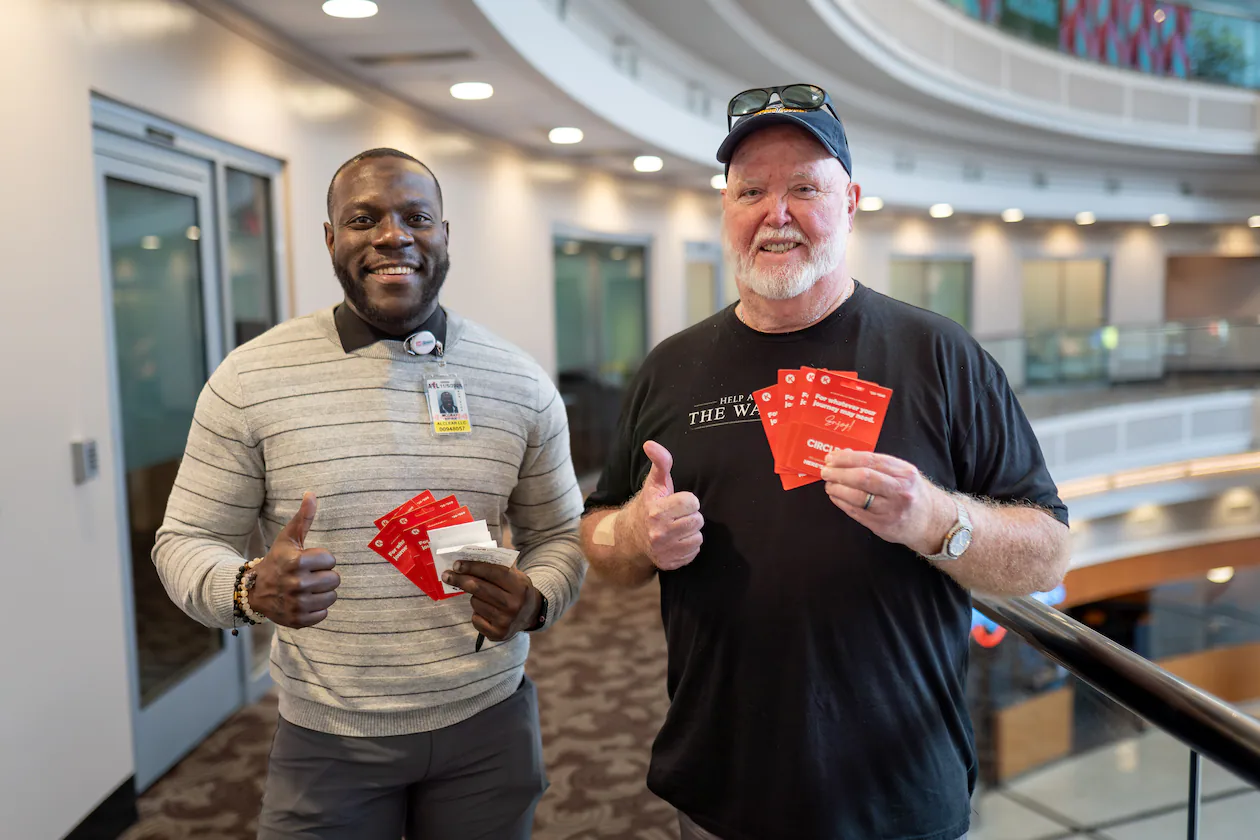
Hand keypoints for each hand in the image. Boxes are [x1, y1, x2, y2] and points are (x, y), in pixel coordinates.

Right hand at [250, 492, 340, 627]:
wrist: (254, 591)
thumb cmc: (277, 560)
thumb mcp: (288, 538)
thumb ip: (303, 517)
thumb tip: (311, 493)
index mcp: (296, 562)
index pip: (331, 560)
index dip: (322, 560)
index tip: (308, 561)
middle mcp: (296, 584)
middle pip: (334, 580)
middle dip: (324, 576)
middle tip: (308, 576)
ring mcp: (296, 604)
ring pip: (332, 597)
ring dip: (322, 592)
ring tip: (307, 588)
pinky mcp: (298, 620)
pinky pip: (324, 614)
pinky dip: (316, 609)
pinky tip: (304, 601)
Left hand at [442, 562, 540, 641]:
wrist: (531, 614)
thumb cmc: (516, 589)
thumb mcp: (515, 575)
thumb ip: (497, 567)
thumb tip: (468, 560)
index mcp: (520, 586)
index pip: (492, 572)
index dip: (472, 567)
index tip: (456, 565)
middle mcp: (514, 604)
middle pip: (479, 588)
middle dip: (460, 580)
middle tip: (447, 575)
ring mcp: (506, 621)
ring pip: (475, 603)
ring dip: (474, 598)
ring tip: (484, 598)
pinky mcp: (498, 634)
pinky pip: (475, 619)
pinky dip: (477, 613)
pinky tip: (487, 612)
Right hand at [622, 441, 703, 570]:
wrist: (629, 538)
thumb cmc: (647, 506)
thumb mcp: (653, 483)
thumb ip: (659, 462)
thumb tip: (650, 443)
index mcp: (656, 511)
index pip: (692, 502)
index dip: (688, 500)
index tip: (678, 501)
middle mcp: (659, 533)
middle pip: (697, 521)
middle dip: (690, 516)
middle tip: (677, 515)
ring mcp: (664, 551)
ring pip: (698, 538)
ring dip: (691, 532)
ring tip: (677, 527)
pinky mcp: (669, 563)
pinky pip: (694, 552)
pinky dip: (688, 546)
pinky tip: (676, 540)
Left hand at [820, 449, 953, 555]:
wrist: (931, 522)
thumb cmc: (912, 493)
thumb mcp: (902, 473)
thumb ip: (876, 464)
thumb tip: (845, 455)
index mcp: (905, 473)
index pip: (870, 461)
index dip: (846, 458)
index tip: (831, 457)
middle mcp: (899, 491)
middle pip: (862, 478)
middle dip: (839, 473)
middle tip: (825, 471)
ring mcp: (891, 510)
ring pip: (857, 497)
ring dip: (837, 489)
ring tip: (829, 485)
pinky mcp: (882, 526)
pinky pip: (856, 512)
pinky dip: (841, 503)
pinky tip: (836, 497)